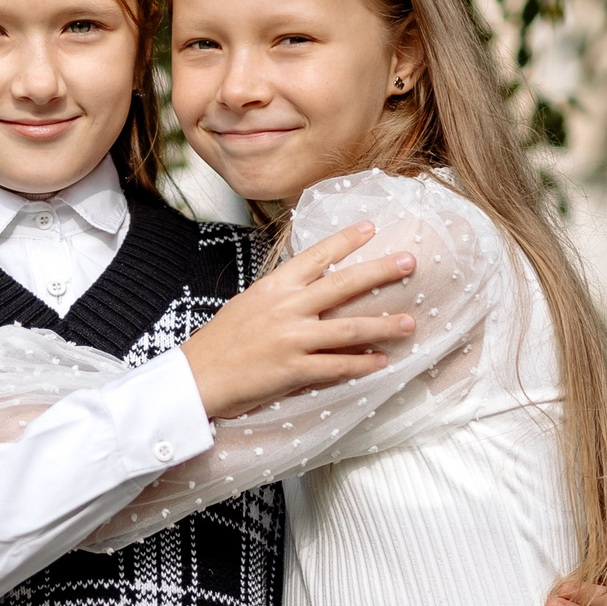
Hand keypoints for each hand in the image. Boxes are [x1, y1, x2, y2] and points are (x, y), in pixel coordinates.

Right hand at [178, 221, 420, 420]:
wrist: (195, 378)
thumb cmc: (220, 342)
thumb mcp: (247, 304)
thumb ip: (279, 294)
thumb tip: (306, 285)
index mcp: (274, 288)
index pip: (316, 256)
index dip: (346, 240)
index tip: (372, 228)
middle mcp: (287, 308)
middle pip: (343, 284)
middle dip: (381, 271)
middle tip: (411, 261)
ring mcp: (291, 339)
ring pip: (349, 330)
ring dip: (384, 326)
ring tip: (410, 323)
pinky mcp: (293, 371)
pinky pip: (337, 367)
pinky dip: (361, 365)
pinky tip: (381, 362)